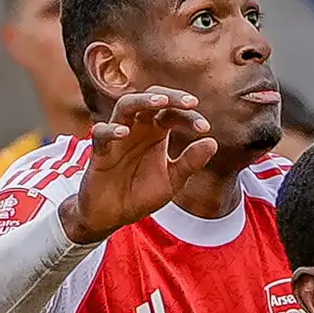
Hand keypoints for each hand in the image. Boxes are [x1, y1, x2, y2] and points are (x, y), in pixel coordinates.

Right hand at [66, 87, 219, 239]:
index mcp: (157, 132)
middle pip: (151, 98)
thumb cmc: (141, 194)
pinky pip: (101, 133)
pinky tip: (124, 132)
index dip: (190, 116)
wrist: (113, 216)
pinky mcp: (100, 151)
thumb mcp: (172, 181)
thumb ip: (190, 162)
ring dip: (143, 101)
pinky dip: (111, 130)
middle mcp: (138, 128)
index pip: (174, 113)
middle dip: (171, 96)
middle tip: (190, 102)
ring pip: (126, 105)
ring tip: (161, 102)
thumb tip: (212, 142)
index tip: (205, 128)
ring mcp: (118, 137)